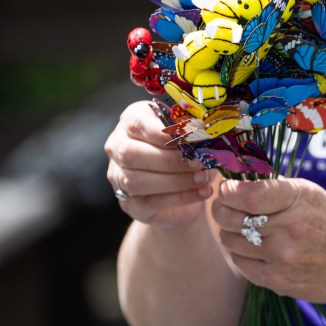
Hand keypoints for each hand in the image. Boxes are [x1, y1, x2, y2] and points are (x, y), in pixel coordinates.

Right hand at [104, 101, 215, 227]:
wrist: (184, 189)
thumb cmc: (186, 150)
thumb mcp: (189, 133)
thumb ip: (193, 130)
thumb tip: (208, 132)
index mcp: (130, 121)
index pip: (136, 123)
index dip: (163, 132)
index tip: (192, 137)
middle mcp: (117, 148)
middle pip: (131, 154)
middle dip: (170, 159)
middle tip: (200, 162)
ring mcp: (119, 178)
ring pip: (137, 181)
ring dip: (176, 180)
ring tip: (204, 178)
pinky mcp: (131, 204)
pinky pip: (151, 202)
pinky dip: (181, 197)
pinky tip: (204, 191)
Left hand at [211, 177, 325, 307]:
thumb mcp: (310, 193)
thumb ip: (272, 187)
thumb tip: (232, 184)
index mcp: (298, 199)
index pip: (245, 194)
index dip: (228, 190)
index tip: (228, 188)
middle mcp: (288, 228)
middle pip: (228, 217)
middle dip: (221, 208)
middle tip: (229, 205)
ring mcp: (282, 258)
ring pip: (229, 240)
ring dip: (231, 231)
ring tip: (247, 227)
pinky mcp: (278, 281)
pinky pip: (239, 263)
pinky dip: (241, 253)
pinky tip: (257, 247)